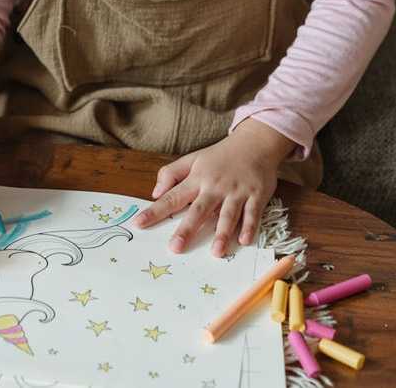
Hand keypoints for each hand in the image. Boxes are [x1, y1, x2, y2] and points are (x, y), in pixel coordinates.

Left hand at [134, 119, 296, 256]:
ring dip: (222, 233)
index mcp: (197, 178)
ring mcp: (236, 192)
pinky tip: (244, 241)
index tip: (138, 224)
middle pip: (198, 210)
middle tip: (175, 247)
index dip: (155, 211)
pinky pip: (252, 213)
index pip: (172, 197)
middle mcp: (215, 187)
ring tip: (215, 252)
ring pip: (227, 215)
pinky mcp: (256, 195)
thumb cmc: (221, 155)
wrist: (255, 142)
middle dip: (186, 229)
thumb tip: (155, 193)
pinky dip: (249, 227)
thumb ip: (171, 173)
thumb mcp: (193, 159)